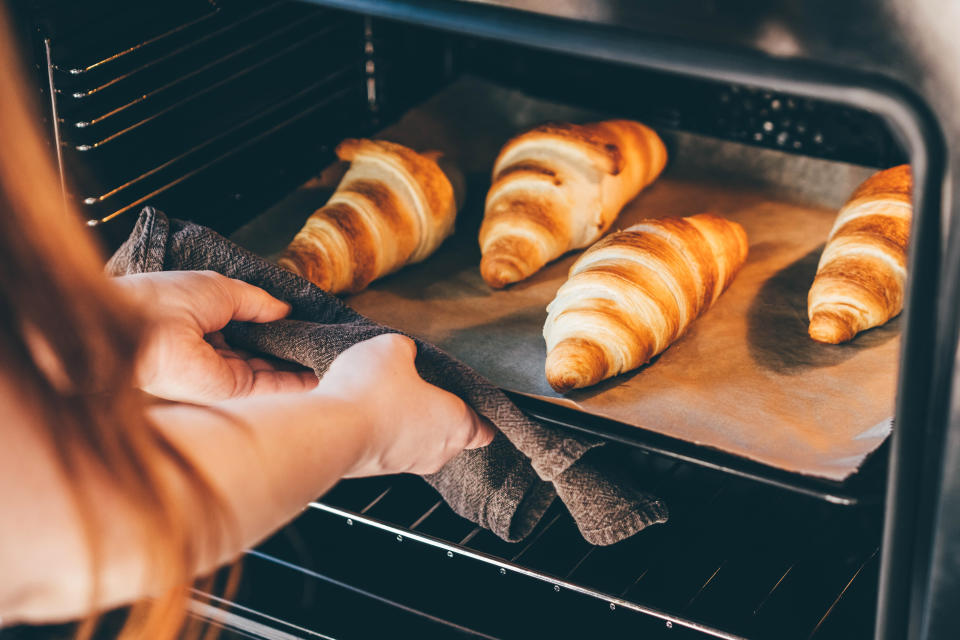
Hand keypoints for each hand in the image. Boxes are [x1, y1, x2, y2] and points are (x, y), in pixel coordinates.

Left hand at [115, 271, 317, 402]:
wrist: (137, 329)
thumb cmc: (166, 299)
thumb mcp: (223, 288)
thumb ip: (258, 301)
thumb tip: (286, 309)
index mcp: (205, 322)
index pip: (249, 329)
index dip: (276, 327)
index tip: (305, 324)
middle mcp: (214, 351)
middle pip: (262, 353)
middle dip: (292, 349)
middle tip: (325, 342)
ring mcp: (222, 374)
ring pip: (270, 372)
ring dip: (299, 367)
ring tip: (332, 355)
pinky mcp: (230, 391)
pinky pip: (270, 387)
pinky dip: (296, 383)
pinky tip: (321, 374)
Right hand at [317, 334, 495, 475]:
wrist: (328, 432)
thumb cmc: (371, 395)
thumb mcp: (394, 347)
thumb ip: (407, 349)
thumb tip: (403, 353)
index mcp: (455, 423)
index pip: (483, 429)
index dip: (481, 413)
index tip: (475, 402)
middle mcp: (435, 450)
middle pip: (448, 432)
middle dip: (435, 410)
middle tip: (420, 386)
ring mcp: (404, 463)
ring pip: (413, 439)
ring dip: (403, 419)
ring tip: (383, 392)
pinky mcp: (374, 468)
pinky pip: (384, 443)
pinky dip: (376, 427)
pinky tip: (359, 406)